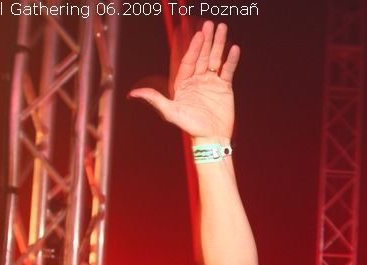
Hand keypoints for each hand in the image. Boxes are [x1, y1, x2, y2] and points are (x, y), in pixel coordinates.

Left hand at [129, 21, 239, 141]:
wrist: (211, 138)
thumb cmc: (190, 127)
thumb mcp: (171, 112)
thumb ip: (154, 100)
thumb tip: (133, 94)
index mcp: (183, 83)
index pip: (189, 61)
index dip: (194, 47)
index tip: (199, 35)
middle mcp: (197, 80)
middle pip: (202, 56)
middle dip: (207, 40)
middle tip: (211, 24)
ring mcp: (211, 82)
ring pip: (215, 59)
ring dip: (219, 44)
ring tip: (223, 29)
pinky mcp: (224, 88)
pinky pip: (227, 70)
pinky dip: (231, 60)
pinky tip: (234, 49)